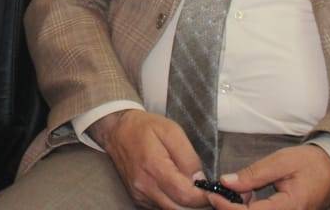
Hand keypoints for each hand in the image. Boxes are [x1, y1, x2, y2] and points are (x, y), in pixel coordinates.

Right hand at [90, 110, 209, 209]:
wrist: (117, 130)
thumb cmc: (145, 127)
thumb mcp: (172, 131)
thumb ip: (188, 156)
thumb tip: (200, 179)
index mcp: (153, 166)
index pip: (185, 195)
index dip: (203, 196)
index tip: (212, 190)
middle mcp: (144, 186)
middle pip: (179, 208)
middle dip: (196, 203)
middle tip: (204, 190)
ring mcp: (140, 195)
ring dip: (184, 204)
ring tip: (191, 187)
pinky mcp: (138, 198)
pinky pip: (161, 207)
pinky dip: (173, 202)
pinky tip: (176, 188)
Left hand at [212, 145, 329, 209]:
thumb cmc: (309, 163)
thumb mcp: (280, 162)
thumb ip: (253, 174)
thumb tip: (226, 182)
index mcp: (290, 207)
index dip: (227, 206)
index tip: (212, 194)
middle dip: (232, 208)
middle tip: (223, 190)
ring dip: (240, 208)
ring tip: (239, 189)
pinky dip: (250, 207)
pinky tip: (248, 194)